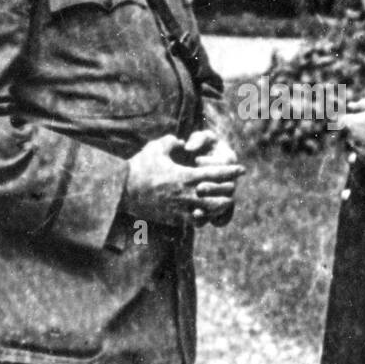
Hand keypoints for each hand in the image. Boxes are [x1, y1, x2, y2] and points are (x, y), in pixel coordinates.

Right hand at [123, 134, 244, 225]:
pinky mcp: (173, 219)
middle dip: (228, 189)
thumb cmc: (139, 167)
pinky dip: (204, 217)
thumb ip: (171, 142)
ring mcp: (181, 209)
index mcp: (186, 176)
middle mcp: (187, 194)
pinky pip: (195, 221)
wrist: (122, 191)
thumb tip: (182, 142)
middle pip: (218, 195)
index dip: (231, 171)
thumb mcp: (156, 148)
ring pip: (210, 211)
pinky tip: (206, 214)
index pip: (216, 174)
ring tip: (225, 201)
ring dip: (220, 205)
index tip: (242, 169)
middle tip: (233, 185)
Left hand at [341, 98, 364, 172]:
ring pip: (358, 149)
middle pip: (348, 136)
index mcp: (353, 125)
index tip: (353, 119)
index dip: (346, 120)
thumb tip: (351, 105)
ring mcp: (362, 155)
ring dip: (364, 144)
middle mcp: (354, 141)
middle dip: (356, 132)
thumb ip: (362, 105)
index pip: (340, 123)